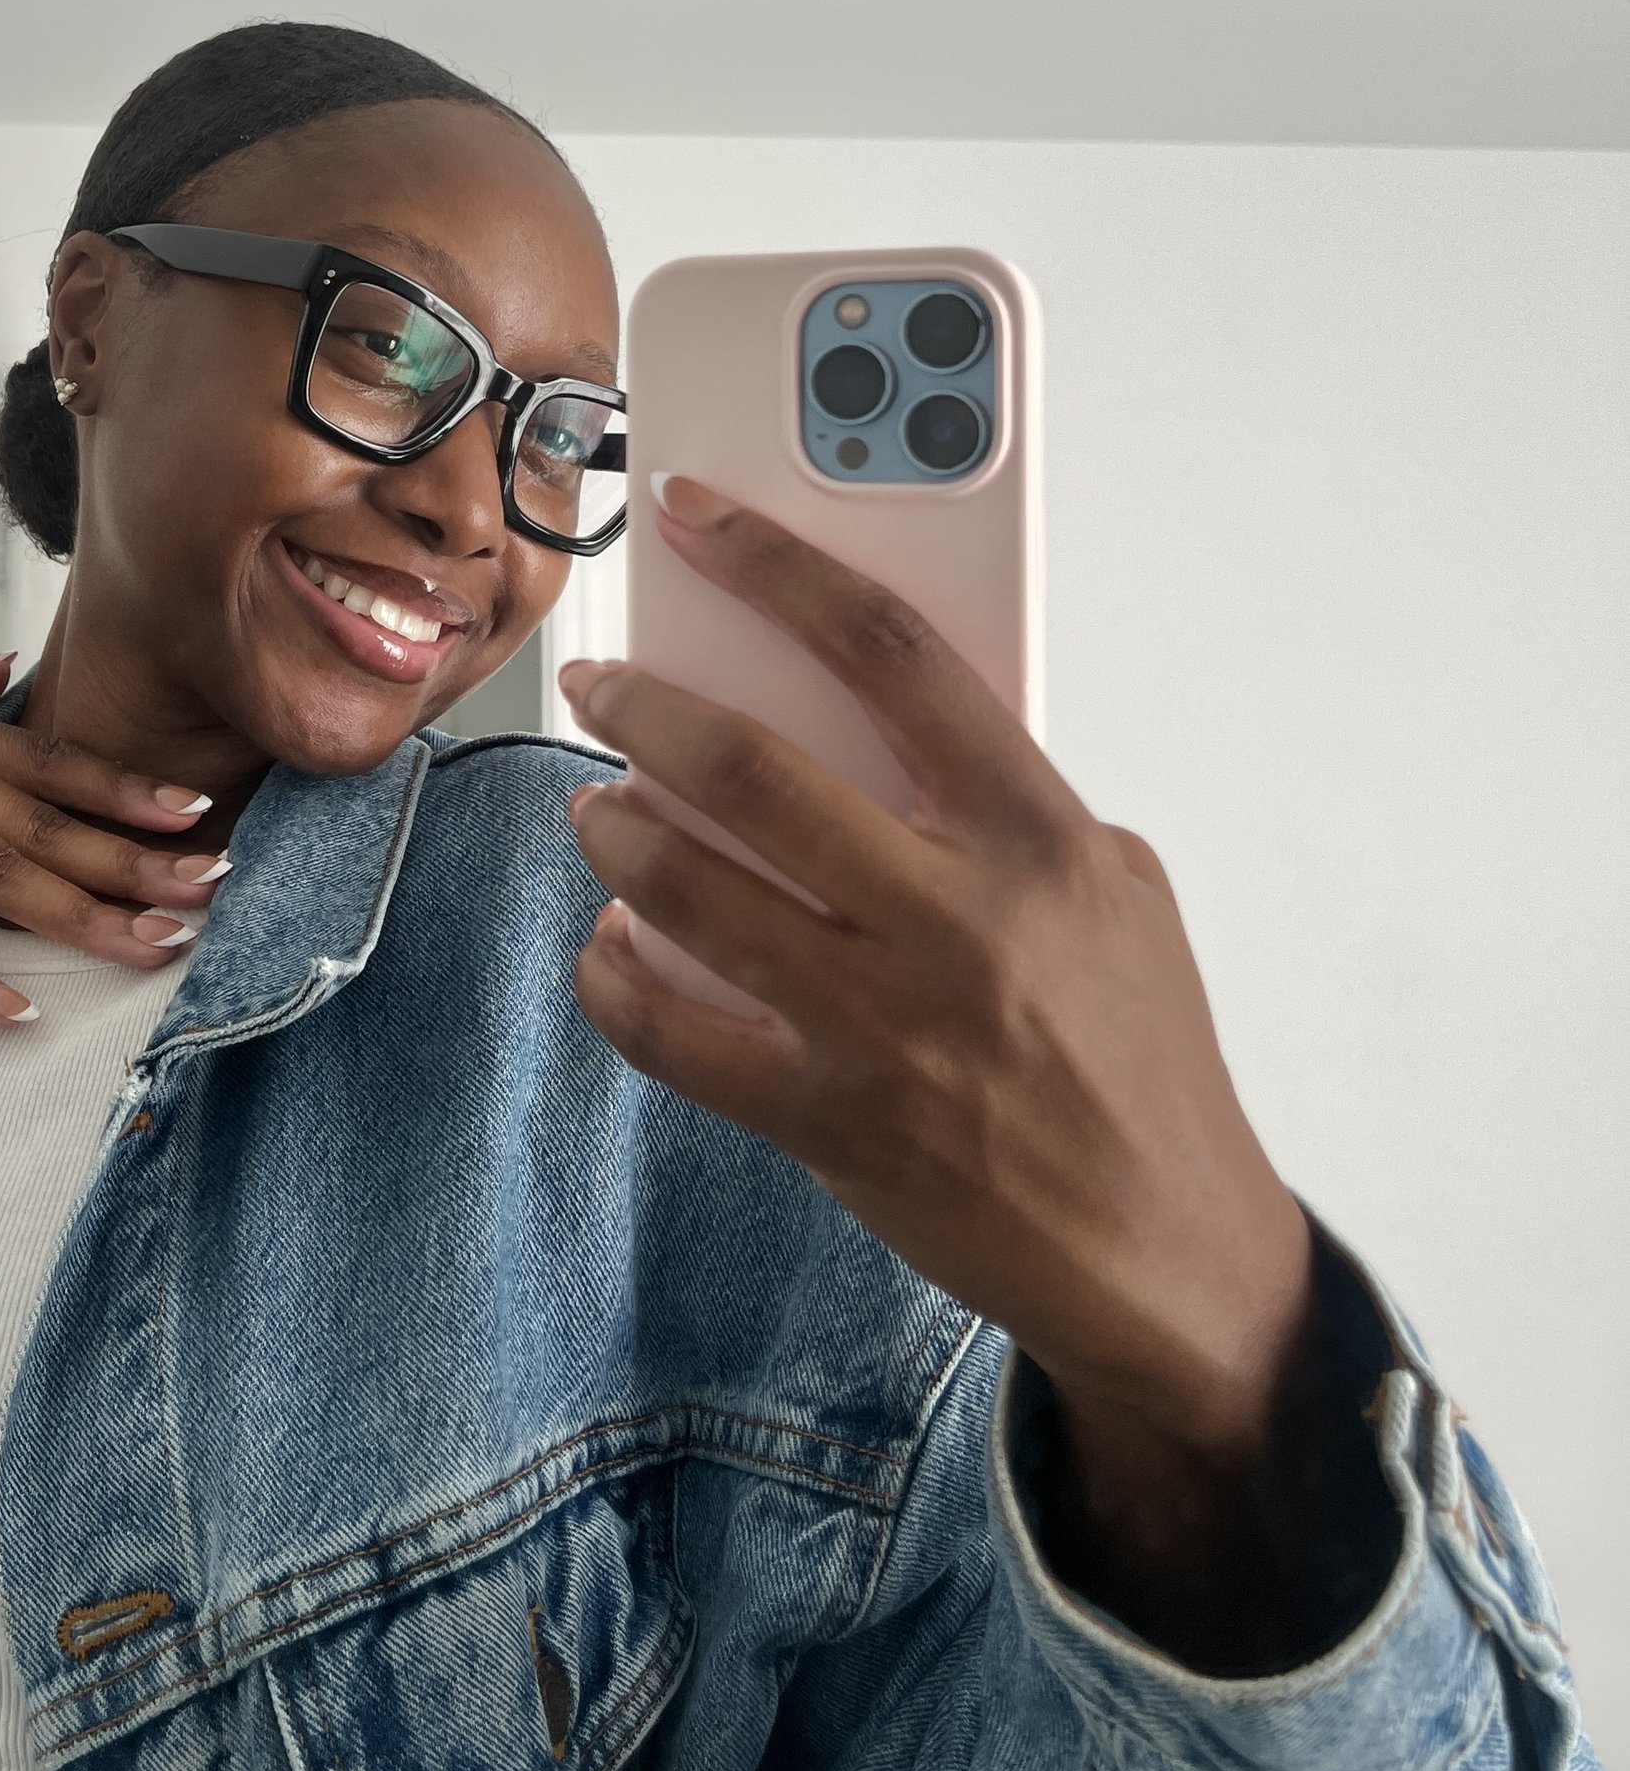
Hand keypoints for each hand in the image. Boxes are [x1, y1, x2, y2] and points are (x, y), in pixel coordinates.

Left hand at [559, 476, 1372, 1672]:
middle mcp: (957, 918)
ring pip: (692, 890)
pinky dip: (618, 980)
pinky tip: (608, 949)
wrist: (1171, 1254)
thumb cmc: (1140, 1055)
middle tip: (604, 686)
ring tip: (599, 808)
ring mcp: (887, 1026)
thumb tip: (870, 728)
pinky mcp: (832, 1122)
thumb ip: (1006, 801)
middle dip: (647, 707)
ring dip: (618, 832)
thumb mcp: (1120, 890)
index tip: (699, 516)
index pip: (893, 654)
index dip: (781, 565)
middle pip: (755, 768)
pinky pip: (676, 1036)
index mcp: (1038, 838)